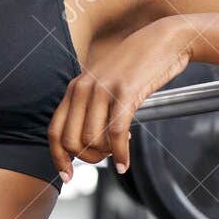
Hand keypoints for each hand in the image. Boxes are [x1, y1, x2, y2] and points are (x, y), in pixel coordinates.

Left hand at [48, 20, 193, 179]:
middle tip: (105, 157)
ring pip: (92, 140)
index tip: (67, 177)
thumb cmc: (136, 67)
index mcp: (74, 88)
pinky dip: (120, 155)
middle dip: (87, 158)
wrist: (164, 40)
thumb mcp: (104, 84)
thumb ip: (91, 107)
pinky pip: (116, 134)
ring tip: (118, 151)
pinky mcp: (125, 92)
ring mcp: (103, 90)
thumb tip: (86, 142)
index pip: (54, 131)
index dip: (58, 158)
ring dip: (105, 155)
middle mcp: (83, 89)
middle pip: (71, 142)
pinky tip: (125, 163)